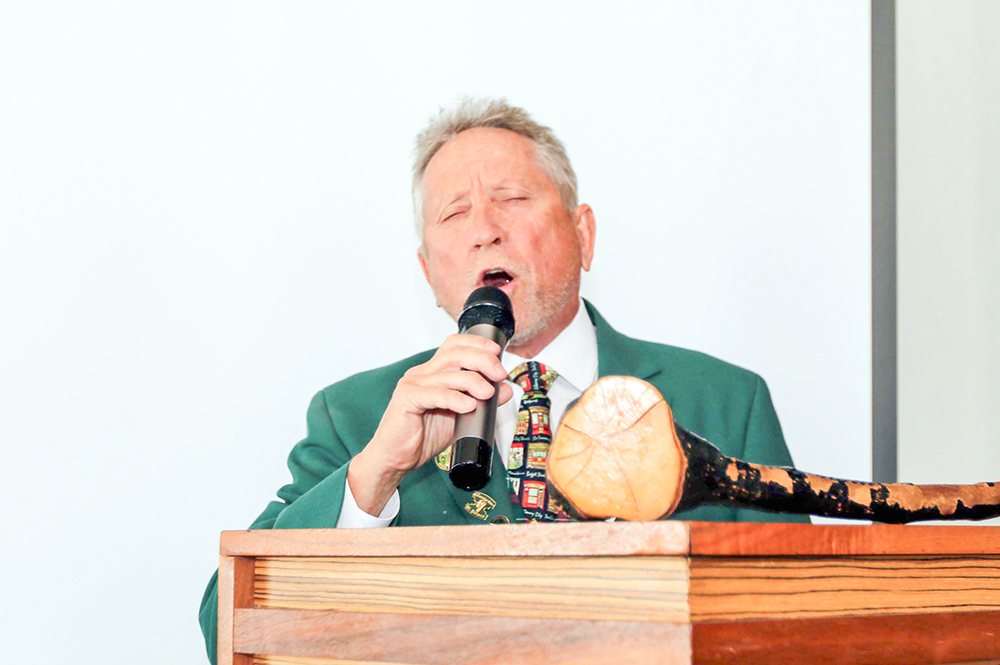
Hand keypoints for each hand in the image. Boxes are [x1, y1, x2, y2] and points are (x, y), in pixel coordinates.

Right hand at [347, 334, 513, 514]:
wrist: (396, 458)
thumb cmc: (422, 437)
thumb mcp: (459, 416)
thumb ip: (481, 400)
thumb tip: (505, 390)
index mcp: (433, 372)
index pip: (454, 345)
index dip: (476, 344)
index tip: (497, 352)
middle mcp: (422, 373)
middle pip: (454, 354)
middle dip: (482, 360)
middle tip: (498, 373)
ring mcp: (413, 384)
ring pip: (447, 373)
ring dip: (473, 381)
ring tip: (488, 393)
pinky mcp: (407, 399)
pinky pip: (435, 394)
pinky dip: (455, 398)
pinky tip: (468, 406)